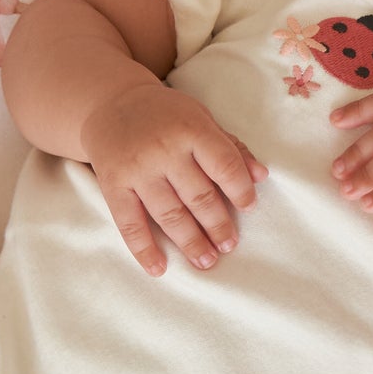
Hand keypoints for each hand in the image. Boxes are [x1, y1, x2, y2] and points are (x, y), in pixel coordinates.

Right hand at [81, 82, 267, 274]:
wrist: (111, 104)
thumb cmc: (166, 115)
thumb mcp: (201, 119)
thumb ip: (231, 148)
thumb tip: (261, 176)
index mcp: (191, 129)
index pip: (223, 165)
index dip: (240, 190)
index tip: (249, 208)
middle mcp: (163, 150)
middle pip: (198, 196)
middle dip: (217, 225)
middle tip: (229, 245)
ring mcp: (137, 170)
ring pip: (169, 215)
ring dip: (190, 242)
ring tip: (207, 261)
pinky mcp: (113, 186)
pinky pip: (129, 224)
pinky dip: (144, 249)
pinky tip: (159, 269)